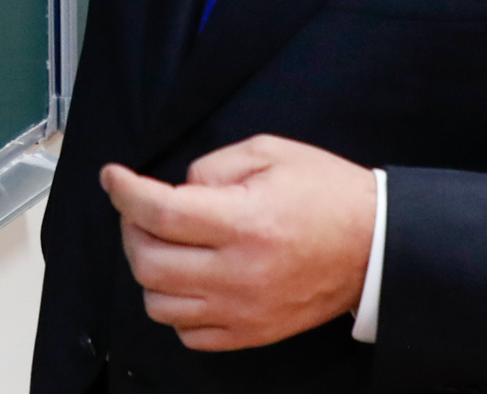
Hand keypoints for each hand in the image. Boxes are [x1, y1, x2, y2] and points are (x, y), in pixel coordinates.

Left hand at [99, 136, 376, 350]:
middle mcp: (239, 272)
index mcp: (244, 222)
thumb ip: (213, 167)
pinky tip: (188, 278)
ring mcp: (243, 310)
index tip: (112, 177)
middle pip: (149, 262)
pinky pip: (188, 334)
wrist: (374, 246)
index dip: (124, 192)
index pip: (159, 212)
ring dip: (149, 270)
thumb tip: (176, 190)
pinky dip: (175, 306)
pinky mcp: (251, 333)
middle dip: (131, 229)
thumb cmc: (325, 193)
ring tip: (164, 244)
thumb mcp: (269, 153)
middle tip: (140, 210)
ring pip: (159, 304)